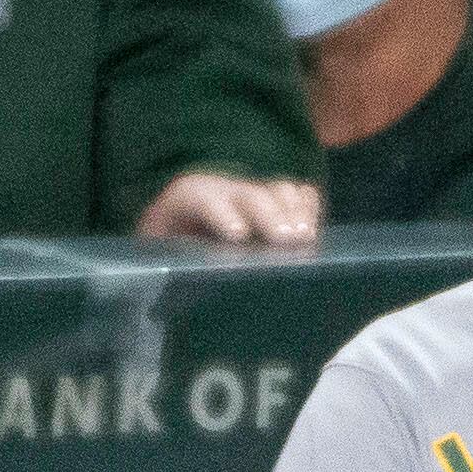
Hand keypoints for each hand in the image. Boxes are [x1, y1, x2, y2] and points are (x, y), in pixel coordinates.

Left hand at [138, 170, 320, 247]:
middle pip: (248, 193)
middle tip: (287, 239)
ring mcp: (251, 192)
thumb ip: (169, 260)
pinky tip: (313, 225)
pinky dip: (307, 205)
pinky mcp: (272, 199)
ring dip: (294, 210)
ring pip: (275, 189)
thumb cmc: (167, 249)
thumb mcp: (158, 253)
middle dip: (269, 213)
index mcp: (185, 200)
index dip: (221, 213)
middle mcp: (221, 190)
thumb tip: (181, 282)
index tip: (238, 235)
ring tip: (306, 236)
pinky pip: (296, 193)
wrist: (176, 228)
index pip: (201, 198)